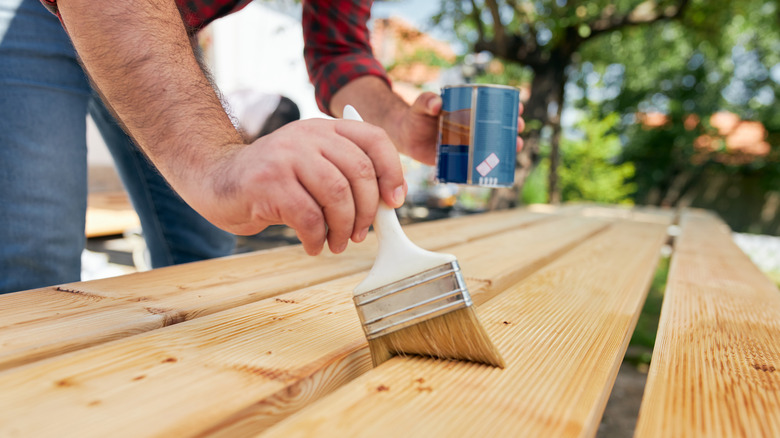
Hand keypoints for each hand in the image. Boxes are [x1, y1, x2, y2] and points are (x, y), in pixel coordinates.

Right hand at [194, 118, 405, 255]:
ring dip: (344, 227)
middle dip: (367, 211)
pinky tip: (313, 245)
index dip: (392, 171)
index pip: (374, 139)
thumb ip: (345, 176)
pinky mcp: (268, 183)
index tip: (393, 202)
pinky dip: (317, 238)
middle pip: (360, 171)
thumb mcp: (312, 166)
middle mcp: (307, 135)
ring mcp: (286, 156)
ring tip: (337, 243)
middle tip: (360, 234)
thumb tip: (384, 207)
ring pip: (337, 194)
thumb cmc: (274, 181)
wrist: (217, 179)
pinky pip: (309, 217)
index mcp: (325, 128)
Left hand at [395, 93, 525, 164]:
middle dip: (512, 126)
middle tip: (518, 127)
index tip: (517, 107)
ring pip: (493, 144)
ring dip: (508, 146)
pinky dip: (491, 166)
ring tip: (517, 146)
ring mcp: (467, 144)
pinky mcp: (460, 159)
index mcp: (466, 111)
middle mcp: (471, 127)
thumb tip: (437, 104)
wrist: (405, 137)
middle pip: (497, 126)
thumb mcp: (421, 106)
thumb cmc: (415, 116)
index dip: (507, 105)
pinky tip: (501, 168)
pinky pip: (479, 163)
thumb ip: (426, 101)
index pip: (491, 106)